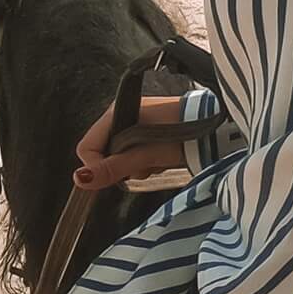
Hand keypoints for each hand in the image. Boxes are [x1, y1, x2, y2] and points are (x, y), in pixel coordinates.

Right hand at [73, 95, 193, 192]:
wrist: (213, 127)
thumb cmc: (180, 136)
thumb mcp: (145, 155)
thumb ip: (113, 167)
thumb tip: (79, 180)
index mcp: (115, 114)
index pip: (87, 148)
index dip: (97, 167)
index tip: (118, 176)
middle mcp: (120, 116)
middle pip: (103, 153)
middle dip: (121, 166)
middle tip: (144, 165)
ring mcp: (133, 123)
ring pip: (119, 157)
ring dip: (135, 166)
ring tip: (157, 160)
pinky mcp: (145, 132)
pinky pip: (133, 154)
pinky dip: (145, 161)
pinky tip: (161, 158)